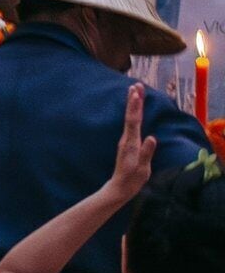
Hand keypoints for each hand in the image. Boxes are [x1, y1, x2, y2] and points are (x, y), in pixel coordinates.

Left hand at [112, 83, 159, 200]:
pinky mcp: (128, 143)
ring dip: (133, 105)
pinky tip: (134, 111)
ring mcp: (126, 140)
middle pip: (131, 116)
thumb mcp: (142, 168)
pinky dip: (133, 114)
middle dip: (134, 100)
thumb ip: (147, 153)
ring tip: (135, 91)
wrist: (120, 187)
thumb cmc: (132, 179)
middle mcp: (127, 139)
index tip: (136, 92)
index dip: (135, 106)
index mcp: (131, 143)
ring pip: (130, 119)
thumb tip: (152, 137)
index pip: (134, 121)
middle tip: (136, 84)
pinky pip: (131, 124)